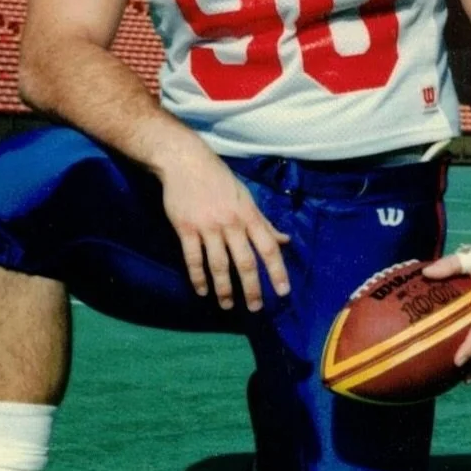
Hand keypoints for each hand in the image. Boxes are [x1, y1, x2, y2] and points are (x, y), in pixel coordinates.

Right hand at [157, 139, 290, 310]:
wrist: (185, 161)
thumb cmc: (219, 179)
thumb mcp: (246, 197)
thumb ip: (264, 222)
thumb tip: (285, 240)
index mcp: (249, 215)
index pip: (268, 247)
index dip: (277, 271)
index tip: (284, 291)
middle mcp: (231, 223)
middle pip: (245, 262)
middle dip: (251, 288)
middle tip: (255, 308)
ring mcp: (207, 226)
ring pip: (218, 265)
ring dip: (224, 289)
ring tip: (227, 305)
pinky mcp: (185, 228)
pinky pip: (193, 259)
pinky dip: (198, 277)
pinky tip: (202, 291)